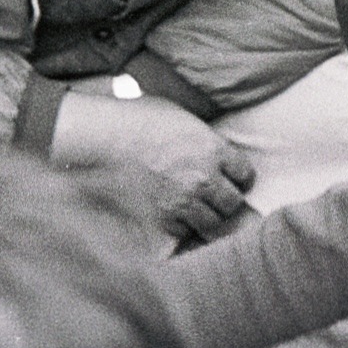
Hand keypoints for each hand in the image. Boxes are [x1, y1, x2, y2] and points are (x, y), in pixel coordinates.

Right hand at [50, 91, 254, 241]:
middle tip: (213, 194)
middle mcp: (203, 178)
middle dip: (224, 198)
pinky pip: (184, 232)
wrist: (101, 139)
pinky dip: (182, 226)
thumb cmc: (136, 119)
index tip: (232, 177)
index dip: (238, 176)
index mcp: (212, 148)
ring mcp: (183, 201)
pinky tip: (172, 213)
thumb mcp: (180, 116)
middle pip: (232, 203)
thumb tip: (217, 149)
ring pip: (212, 222)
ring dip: (206, 215)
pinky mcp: (162, 218)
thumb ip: (204, 137)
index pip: (245, 174)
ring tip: (194, 206)